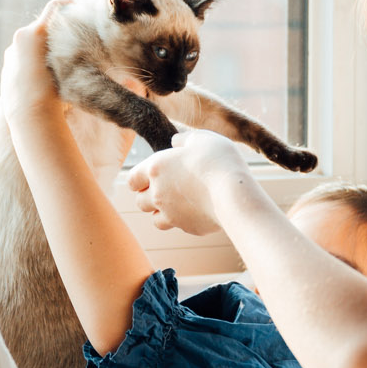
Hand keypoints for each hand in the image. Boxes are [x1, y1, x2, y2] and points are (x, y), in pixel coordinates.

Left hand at [0, 0, 67, 114]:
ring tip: (55, 68)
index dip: (67, 4)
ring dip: (41, 51)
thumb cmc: (53, 91)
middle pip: (41, 29)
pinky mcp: (6, 69)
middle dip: (53, 35)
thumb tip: (80, 44)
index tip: (76, 6)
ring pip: (30, 45)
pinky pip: (21, 60)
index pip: (54, 8)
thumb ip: (68, 47)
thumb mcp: (67, 65)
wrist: (30, 114)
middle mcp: (18, 39)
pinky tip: (41, 80)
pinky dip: (31, 64)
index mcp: (33, 32)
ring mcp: (10, 54)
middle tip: (68, 44)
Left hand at [126, 129, 251, 233]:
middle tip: (167, 188)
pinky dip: (183, 220)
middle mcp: (157, 194)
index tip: (150, 176)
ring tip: (180, 202)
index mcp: (155, 169)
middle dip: (149, 196)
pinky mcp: (188, 228)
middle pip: (140, 201)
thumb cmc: (217, 161)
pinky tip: (198, 210)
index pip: (132, 179)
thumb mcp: (201, 139)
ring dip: (163, 212)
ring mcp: (171, 214)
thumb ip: (184, 139)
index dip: (140, 178)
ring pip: (155, 219)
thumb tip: (175, 142)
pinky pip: (179, 226)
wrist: (234, 194)